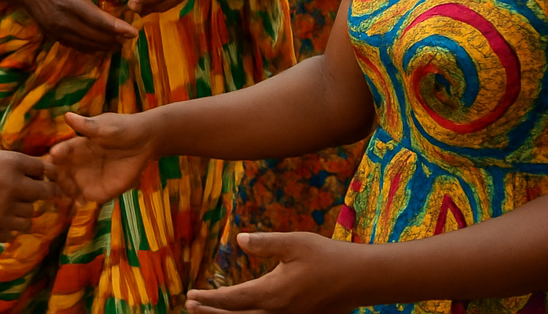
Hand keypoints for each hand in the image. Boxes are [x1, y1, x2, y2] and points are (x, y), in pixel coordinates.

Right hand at [0, 137, 55, 241]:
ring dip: (26, 212)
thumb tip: (1, 143)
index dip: (46, 171)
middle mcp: (14, 186)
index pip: (42, 168)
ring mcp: (6, 210)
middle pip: (44, 192)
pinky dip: (11, 228)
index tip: (48, 176)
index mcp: (12, 163)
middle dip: (47, 192)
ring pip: (30, 215)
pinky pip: (14, 232)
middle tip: (48, 193)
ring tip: (17, 209)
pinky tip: (3, 222)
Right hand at [22, 0, 136, 51]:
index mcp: (71, 3)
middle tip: (130, 37)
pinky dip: (91, 48)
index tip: (133, 32)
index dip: (118, 28)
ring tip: (120, 43)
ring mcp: (58, 32)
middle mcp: (65, 21)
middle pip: (95, 37)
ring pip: (87, 45)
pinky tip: (101, 46)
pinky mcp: (54, 37)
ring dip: (105, 46)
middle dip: (115, 39)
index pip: (99, 21)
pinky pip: (77, 47)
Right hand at [48, 111, 156, 202]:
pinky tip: (75, 203)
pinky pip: (85, 199)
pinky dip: (78, 202)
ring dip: (63, 192)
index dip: (56, 154)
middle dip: (54, 177)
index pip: (62, 152)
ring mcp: (88, 178)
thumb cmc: (123, 129)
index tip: (52, 156)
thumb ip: (87, 125)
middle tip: (50, 180)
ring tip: (60, 195)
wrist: (145, 143)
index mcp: (78, 146)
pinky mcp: (100, 191)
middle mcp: (79, 164)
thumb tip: (67, 115)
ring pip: (69, 188)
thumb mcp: (105, 126)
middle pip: (60, 172)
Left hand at [186, 232, 354, 313]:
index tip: (190, 297)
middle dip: (211, 313)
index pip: (233, 299)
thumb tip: (239, 240)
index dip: (209, 300)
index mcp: (273, 293)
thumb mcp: (294, 243)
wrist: (359, 279)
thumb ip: (264, 243)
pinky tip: (242, 313)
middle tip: (189, 307)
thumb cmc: (326, 257)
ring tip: (208, 312)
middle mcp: (277, 312)